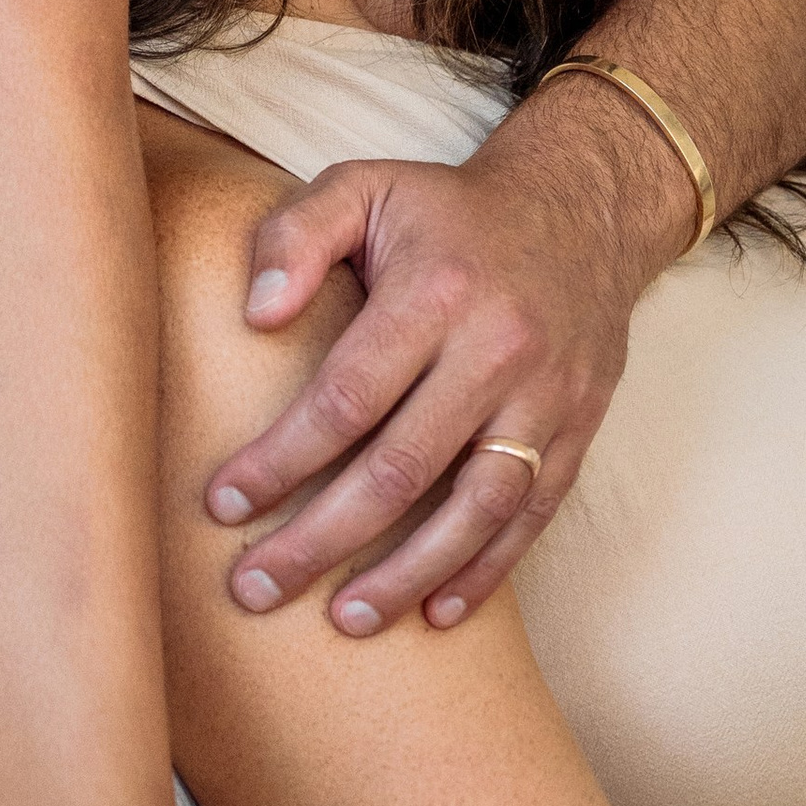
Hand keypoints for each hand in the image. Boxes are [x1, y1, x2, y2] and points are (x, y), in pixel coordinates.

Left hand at [201, 151, 634, 634]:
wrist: (581, 206)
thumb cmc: (446, 209)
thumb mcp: (363, 185)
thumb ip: (294, 236)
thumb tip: (256, 315)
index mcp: (434, 293)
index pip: (346, 397)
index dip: (281, 460)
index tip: (223, 506)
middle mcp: (496, 350)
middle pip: (401, 468)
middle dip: (322, 539)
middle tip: (256, 588)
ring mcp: (547, 397)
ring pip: (476, 507)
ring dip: (408, 574)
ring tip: (344, 619)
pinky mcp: (579, 428)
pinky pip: (533, 514)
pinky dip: (488, 570)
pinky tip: (438, 612)